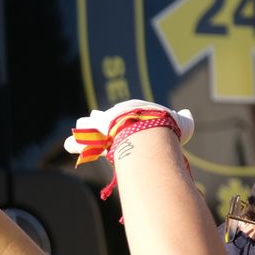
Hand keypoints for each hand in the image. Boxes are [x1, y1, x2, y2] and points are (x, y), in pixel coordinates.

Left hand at [63, 99, 193, 158]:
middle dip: (97, 121)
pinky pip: (80, 142)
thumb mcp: (182, 122)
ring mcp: (103, 126)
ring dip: (82, 133)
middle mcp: (116, 115)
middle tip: (90, 121)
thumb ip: (184, 119)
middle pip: (103, 117)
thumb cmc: (167, 126)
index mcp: (135, 109)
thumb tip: (186, 115)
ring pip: (88, 127)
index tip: (121, 120)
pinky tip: (69, 145)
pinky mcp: (95, 138)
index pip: (126, 112)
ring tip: (72, 138)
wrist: (151, 131)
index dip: (122, 117)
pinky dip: (75, 145)